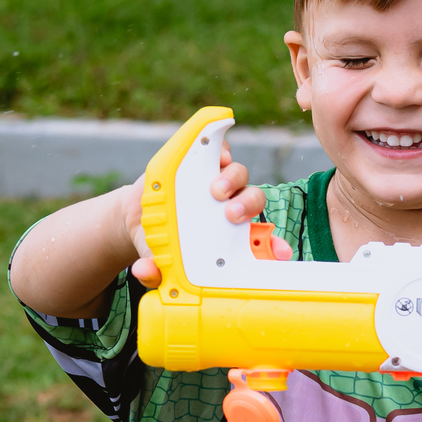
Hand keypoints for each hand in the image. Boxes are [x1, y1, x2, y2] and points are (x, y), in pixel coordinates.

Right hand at [125, 140, 292, 286]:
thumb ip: (155, 271)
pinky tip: (218, 155)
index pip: (261, 241)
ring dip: (233, 179)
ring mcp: (218, 182)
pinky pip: (221, 150)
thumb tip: (145, 273)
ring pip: (238, 175)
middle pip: (252, 200)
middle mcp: (231, 208)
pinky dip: (222, 149)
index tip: (281, 254)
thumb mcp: (158, 260)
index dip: (275, 247)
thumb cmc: (161, 244)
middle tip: (231, 214)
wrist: (140, 216)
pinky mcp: (203, 161)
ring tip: (216, 189)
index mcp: (231, 236)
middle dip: (247, 205)